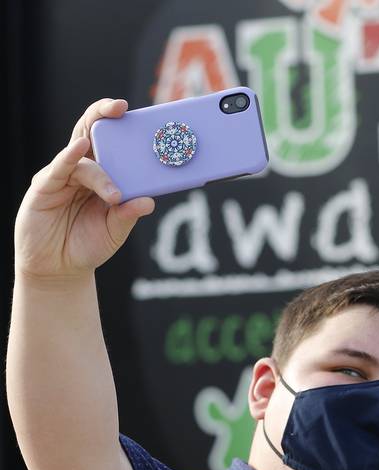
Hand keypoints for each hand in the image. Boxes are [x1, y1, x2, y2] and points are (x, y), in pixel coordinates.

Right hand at [14, 98, 154, 283]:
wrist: (59, 268)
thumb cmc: (88, 245)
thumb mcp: (114, 232)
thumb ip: (128, 215)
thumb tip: (149, 201)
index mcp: (101, 176)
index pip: (111, 142)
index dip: (120, 125)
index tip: (137, 114)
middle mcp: (81, 169)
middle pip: (90, 132)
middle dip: (103, 114)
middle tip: (120, 108)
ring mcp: (62, 176)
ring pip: (81, 157)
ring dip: (100, 173)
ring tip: (114, 194)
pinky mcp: (44, 187)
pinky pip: (58, 168)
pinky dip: (69, 157)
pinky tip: (79, 149)